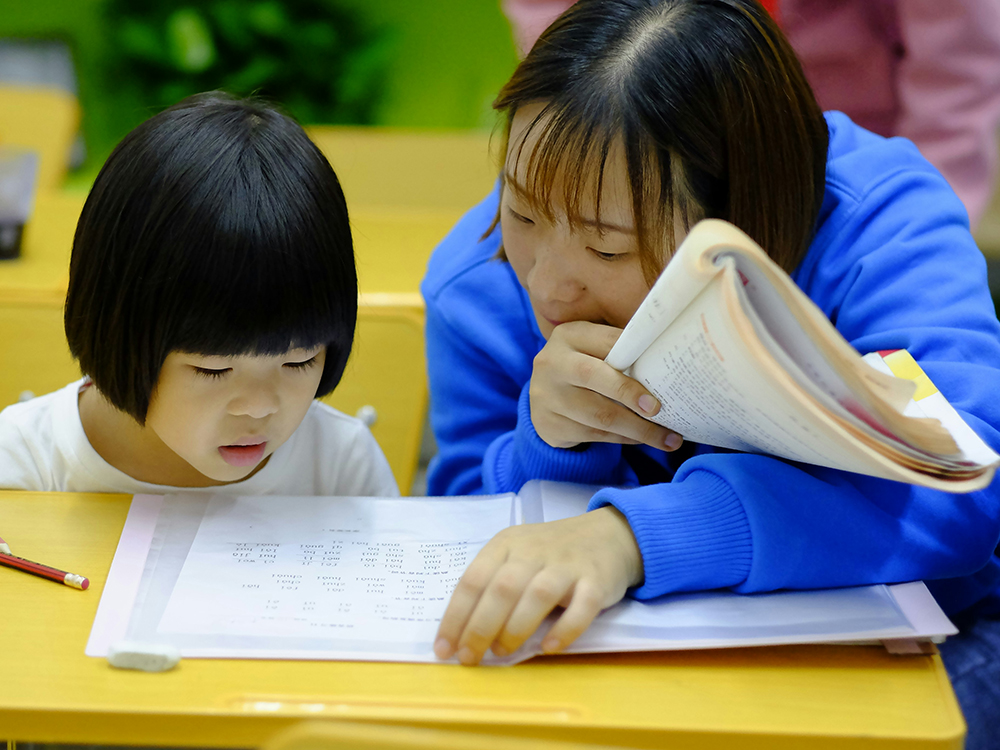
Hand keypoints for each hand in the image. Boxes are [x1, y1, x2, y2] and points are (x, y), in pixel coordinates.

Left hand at [433, 506, 642, 664]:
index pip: (473, 580)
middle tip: (470, 658)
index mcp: (506, 544)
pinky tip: (549, 647)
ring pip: (538, 595)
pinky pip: (582, 606)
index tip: (444, 649)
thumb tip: (463, 633)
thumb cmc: (551, 553)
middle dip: (480, 628)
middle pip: (502, 589)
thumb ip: (493, 585)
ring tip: (502, 652)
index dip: (456, 617)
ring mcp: (567, 565)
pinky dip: (565, 629)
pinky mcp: (597, 580)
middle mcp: (534, 551)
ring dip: (516, 628)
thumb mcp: (516, 555)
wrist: (608, 534)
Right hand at [530, 321, 681, 451]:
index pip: (607, 341)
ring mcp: (547, 396)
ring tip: (668, 439)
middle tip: (658, 410)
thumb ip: (621, 352)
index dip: (635, 355)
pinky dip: (623, 438)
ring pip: (598, 415)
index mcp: (569, 336)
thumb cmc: (583, 368)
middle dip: (630, 393)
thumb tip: (669, 362)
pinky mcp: (549, 425)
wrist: (543, 398)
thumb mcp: (593, 350)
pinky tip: (641, 439)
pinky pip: (594, 435)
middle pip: (593, 376)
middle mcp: (552, 363)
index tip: (663, 372)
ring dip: (638, 429)